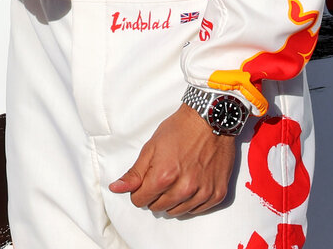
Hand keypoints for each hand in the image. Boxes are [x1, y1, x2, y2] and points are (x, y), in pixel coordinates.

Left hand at [108, 105, 237, 214]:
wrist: (209, 121)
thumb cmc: (179, 131)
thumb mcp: (150, 148)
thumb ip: (134, 173)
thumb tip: (115, 189)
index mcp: (163, 177)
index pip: (140, 200)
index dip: (138, 191)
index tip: (143, 182)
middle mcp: (184, 189)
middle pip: (158, 207)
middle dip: (154, 195)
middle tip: (161, 178)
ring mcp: (203, 192)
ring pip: (177, 212)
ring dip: (172, 200)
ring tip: (175, 180)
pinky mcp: (217, 194)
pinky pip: (196, 210)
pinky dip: (190, 202)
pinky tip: (189, 185)